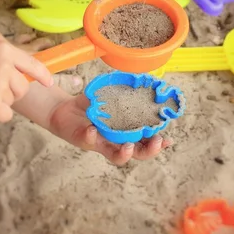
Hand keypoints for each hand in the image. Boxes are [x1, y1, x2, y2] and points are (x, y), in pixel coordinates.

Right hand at [0, 40, 52, 121]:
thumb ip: (3, 58)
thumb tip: (22, 70)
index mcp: (3, 50)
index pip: (31, 63)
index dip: (42, 74)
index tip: (49, 82)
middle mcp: (4, 66)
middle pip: (23, 86)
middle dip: (12, 91)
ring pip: (12, 100)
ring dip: (0, 101)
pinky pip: (7, 114)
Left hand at [49, 95, 171, 164]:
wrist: (64, 110)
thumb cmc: (91, 105)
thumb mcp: (110, 96)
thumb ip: (124, 90)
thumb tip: (142, 78)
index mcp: (125, 132)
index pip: (145, 141)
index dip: (158, 143)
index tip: (169, 139)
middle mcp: (115, 141)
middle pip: (136, 154)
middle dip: (148, 151)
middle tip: (156, 142)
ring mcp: (99, 143)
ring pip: (115, 156)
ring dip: (124, 153)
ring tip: (129, 146)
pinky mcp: (83, 139)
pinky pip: (89, 141)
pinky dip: (92, 136)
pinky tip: (94, 129)